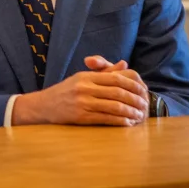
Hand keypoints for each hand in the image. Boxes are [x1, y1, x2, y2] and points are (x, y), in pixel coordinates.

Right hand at [11, 56, 148, 126]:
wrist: (44, 105)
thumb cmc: (65, 91)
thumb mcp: (82, 77)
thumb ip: (104, 72)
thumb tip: (124, 64)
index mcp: (86, 76)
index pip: (115, 78)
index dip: (132, 85)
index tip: (143, 91)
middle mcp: (85, 88)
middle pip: (117, 92)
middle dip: (134, 100)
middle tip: (144, 105)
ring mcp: (82, 102)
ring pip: (113, 106)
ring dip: (129, 112)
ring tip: (139, 116)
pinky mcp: (80, 116)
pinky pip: (104, 119)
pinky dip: (118, 121)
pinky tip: (127, 123)